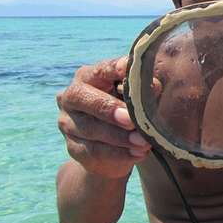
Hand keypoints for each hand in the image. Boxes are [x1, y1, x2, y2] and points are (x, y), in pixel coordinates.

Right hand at [56, 56, 151, 178]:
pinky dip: (118, 154)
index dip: (113, 69)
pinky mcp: (73, 147)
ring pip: (90, 129)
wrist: (114, 149)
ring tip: (143, 142)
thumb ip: (143, 91)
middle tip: (131, 119)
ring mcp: (68, 123)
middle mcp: (72, 96)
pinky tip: (137, 153)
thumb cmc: (126, 112)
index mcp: (89, 76)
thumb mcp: (137, 99)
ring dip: (119, 137)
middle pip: (82, 98)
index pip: (100, 69)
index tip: (127, 69)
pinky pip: (93, 151)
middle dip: (109, 108)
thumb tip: (154, 86)